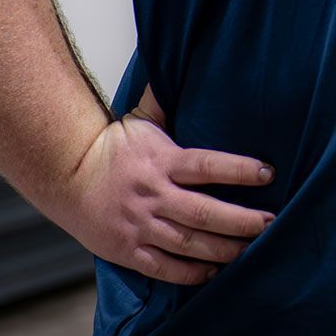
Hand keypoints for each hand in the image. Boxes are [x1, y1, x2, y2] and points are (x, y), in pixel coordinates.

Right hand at [53, 87, 275, 284]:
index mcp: (162, 162)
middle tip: (270, 222)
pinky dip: (192, 273)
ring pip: (190, 243)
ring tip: (252, 248)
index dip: (241, 170)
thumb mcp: (142, 120)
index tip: (269, 173)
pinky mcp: (128, 250)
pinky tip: (215, 270)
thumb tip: (181, 62)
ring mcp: (140, 225)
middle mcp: (154, 195)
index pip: (209, 165)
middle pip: (205, 212)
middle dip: (242, 220)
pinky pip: (164, 268)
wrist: (65, 176)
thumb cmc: (112, 147)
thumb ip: (168, 102)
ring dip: (225, 249)